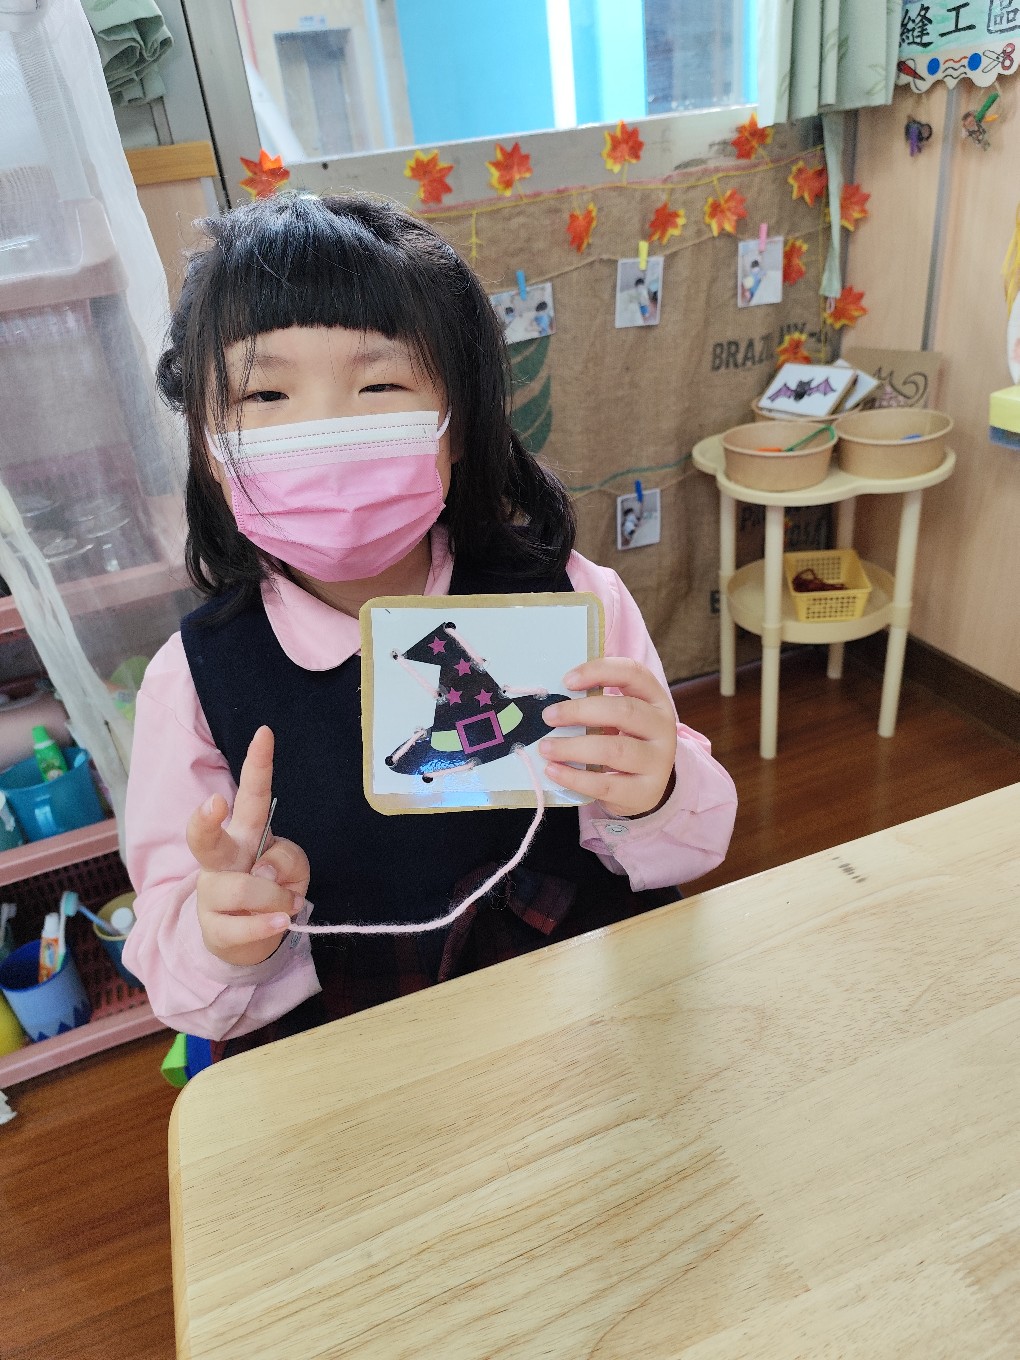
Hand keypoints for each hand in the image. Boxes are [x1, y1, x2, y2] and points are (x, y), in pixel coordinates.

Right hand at [187, 726, 309, 966]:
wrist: (245, 940)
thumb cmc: (270, 892)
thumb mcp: (293, 870)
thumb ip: (288, 861)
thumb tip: (261, 874)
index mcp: (244, 835)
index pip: (251, 797)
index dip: (257, 765)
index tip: (265, 733)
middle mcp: (222, 859)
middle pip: (205, 837)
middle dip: (206, 819)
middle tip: (215, 802)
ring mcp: (212, 893)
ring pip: (245, 887)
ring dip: (277, 899)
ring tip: (286, 907)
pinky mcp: (213, 928)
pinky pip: (243, 927)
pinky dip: (267, 925)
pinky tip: (280, 922)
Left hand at [539, 658, 677, 818]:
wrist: (644, 788)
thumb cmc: (622, 742)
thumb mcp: (618, 719)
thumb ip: (596, 705)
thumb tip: (553, 700)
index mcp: (655, 699)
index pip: (633, 673)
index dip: (600, 671)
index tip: (567, 680)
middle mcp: (663, 727)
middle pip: (624, 711)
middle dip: (580, 712)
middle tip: (548, 716)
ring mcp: (657, 762)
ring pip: (614, 750)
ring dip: (573, 747)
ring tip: (546, 747)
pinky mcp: (644, 792)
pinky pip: (605, 784)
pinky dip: (575, 777)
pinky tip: (553, 771)